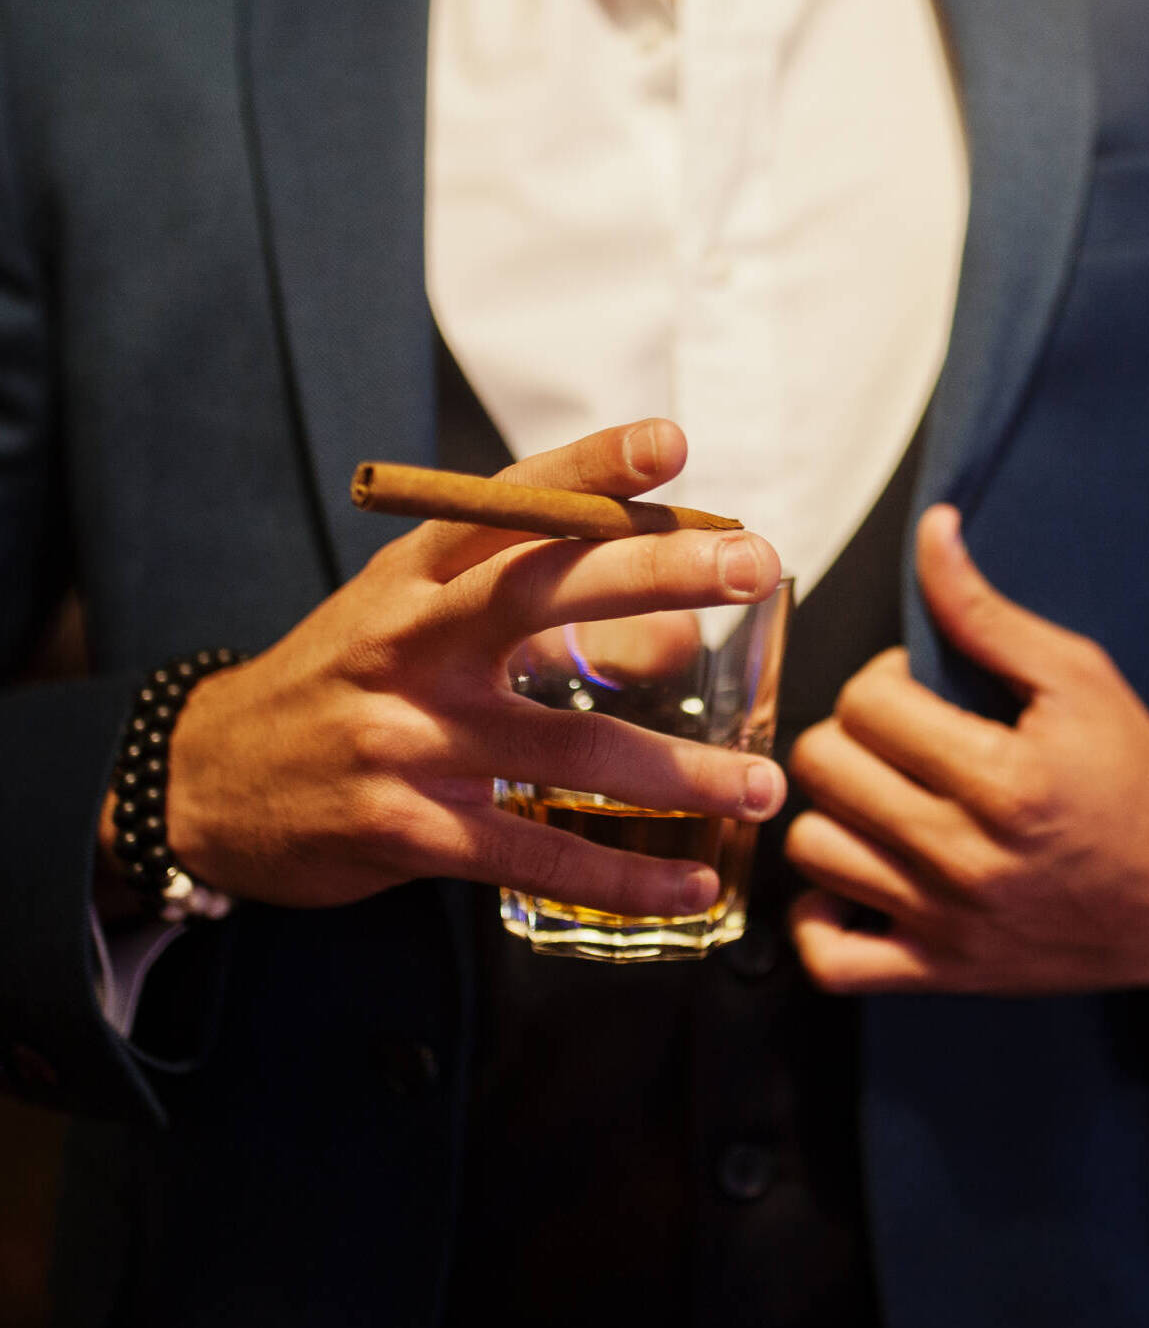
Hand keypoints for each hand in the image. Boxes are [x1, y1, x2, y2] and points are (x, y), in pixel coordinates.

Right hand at [98, 420, 784, 913]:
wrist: (209, 781)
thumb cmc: (343, 683)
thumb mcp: (411, 619)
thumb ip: (531, 611)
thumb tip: (680, 631)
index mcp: (410, 576)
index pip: (506, 503)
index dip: (588, 468)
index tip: (671, 442)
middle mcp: (408, 641)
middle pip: (538, 589)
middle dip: (655, 572)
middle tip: (756, 565)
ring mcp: (404, 736)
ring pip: (563, 744)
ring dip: (677, 769)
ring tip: (762, 782)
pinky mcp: (402, 827)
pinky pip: (531, 852)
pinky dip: (619, 876)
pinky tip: (689, 885)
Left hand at [787, 506, 1148, 993]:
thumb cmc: (1134, 780)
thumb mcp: (1078, 678)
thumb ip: (985, 610)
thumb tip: (932, 532)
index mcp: (1004, 780)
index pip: (866, 704)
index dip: (882, 680)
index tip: (916, 691)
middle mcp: (966, 858)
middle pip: (824, 769)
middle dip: (848, 735)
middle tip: (892, 740)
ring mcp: (946, 924)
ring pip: (811, 851)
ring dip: (832, 813)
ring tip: (875, 799)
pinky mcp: (937, 974)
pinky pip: (831, 959)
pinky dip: (822, 917)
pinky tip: (857, 876)